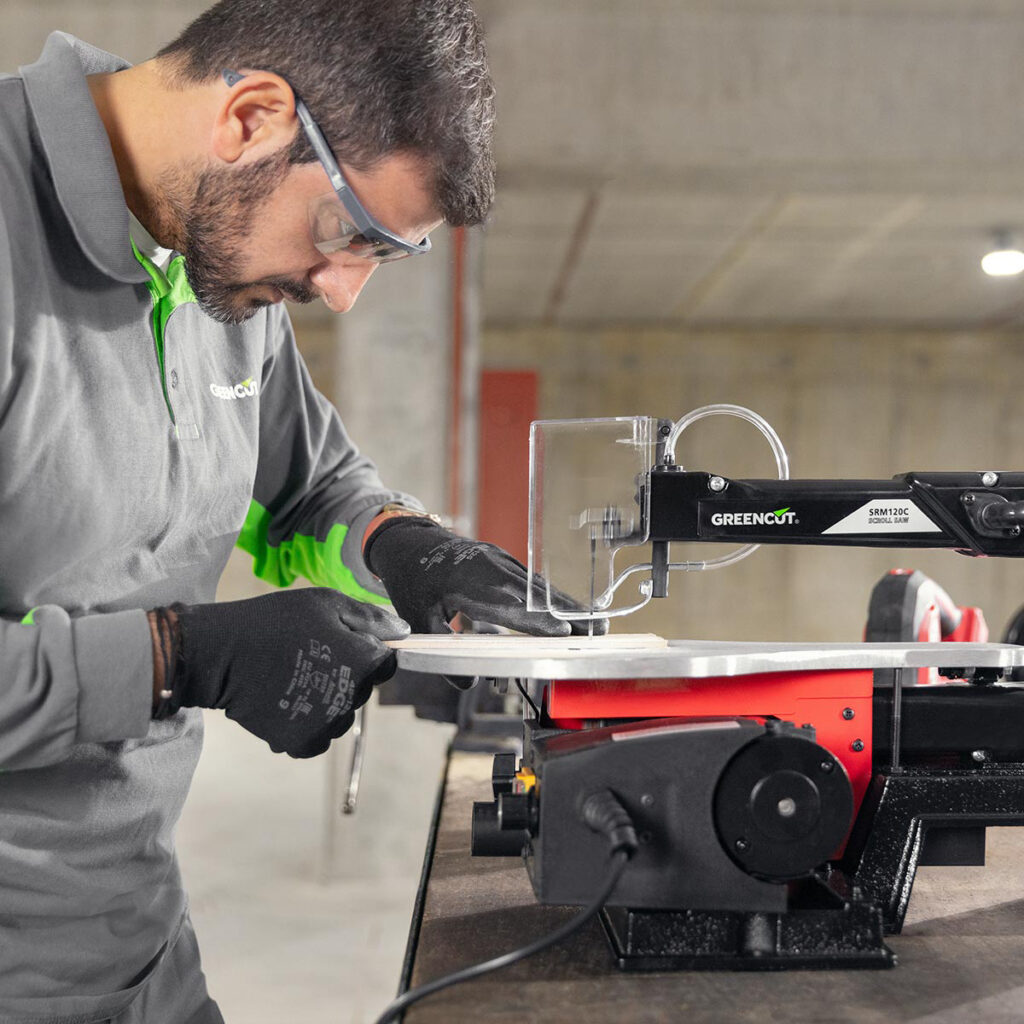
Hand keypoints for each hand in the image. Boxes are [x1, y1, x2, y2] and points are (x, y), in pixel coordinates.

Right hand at [158, 589, 408, 756]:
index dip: (365, 651)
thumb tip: (404, 632)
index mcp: (364, 662)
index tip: (338, 644)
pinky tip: (285, 701)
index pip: (386, 665)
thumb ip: (371, 618)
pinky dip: (307, 724)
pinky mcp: (302, 742)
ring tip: (293, 678)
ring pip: (341, 714)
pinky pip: (319, 736)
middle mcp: (352, 697)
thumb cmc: (275, 621)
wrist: (221, 654)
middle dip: (345, 674)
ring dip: (326, 701)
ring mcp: (328, 723)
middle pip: (363, 690)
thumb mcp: (327, 603)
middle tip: (308, 657)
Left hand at [363, 518, 605, 635]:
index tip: (565, 632)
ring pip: (537, 586)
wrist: (408, 542)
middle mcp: (488, 567)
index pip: (508, 605)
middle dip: (567, 613)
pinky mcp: (503, 559)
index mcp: (466, 583)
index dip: (537, 620)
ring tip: (595, 623)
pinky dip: (553, 596)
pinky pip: (531, 580)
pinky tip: (573, 610)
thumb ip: (443, 651)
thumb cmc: (412, 582)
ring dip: (567, 604)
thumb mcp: (416, 619)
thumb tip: (469, 685)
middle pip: (533, 594)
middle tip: (599, 631)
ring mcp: (498, 559)